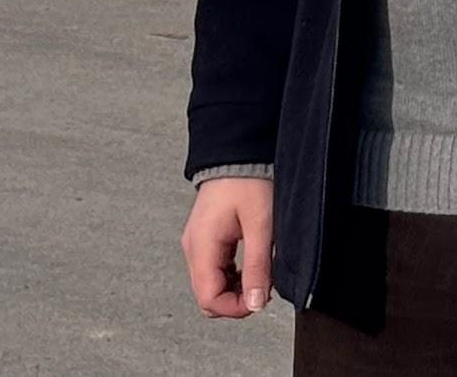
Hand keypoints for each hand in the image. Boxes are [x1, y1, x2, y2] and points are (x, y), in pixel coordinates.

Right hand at [181, 176, 274, 317]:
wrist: (239, 147)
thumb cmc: (248, 178)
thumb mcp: (260, 224)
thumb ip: (257, 266)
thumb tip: (256, 304)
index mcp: (202, 245)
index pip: (209, 299)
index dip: (235, 308)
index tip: (260, 299)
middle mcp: (194, 247)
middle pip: (208, 295)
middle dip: (235, 299)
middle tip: (262, 285)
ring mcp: (198, 241)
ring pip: (211, 283)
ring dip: (235, 287)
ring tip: (259, 271)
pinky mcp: (206, 236)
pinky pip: (215, 268)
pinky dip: (232, 274)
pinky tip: (251, 263)